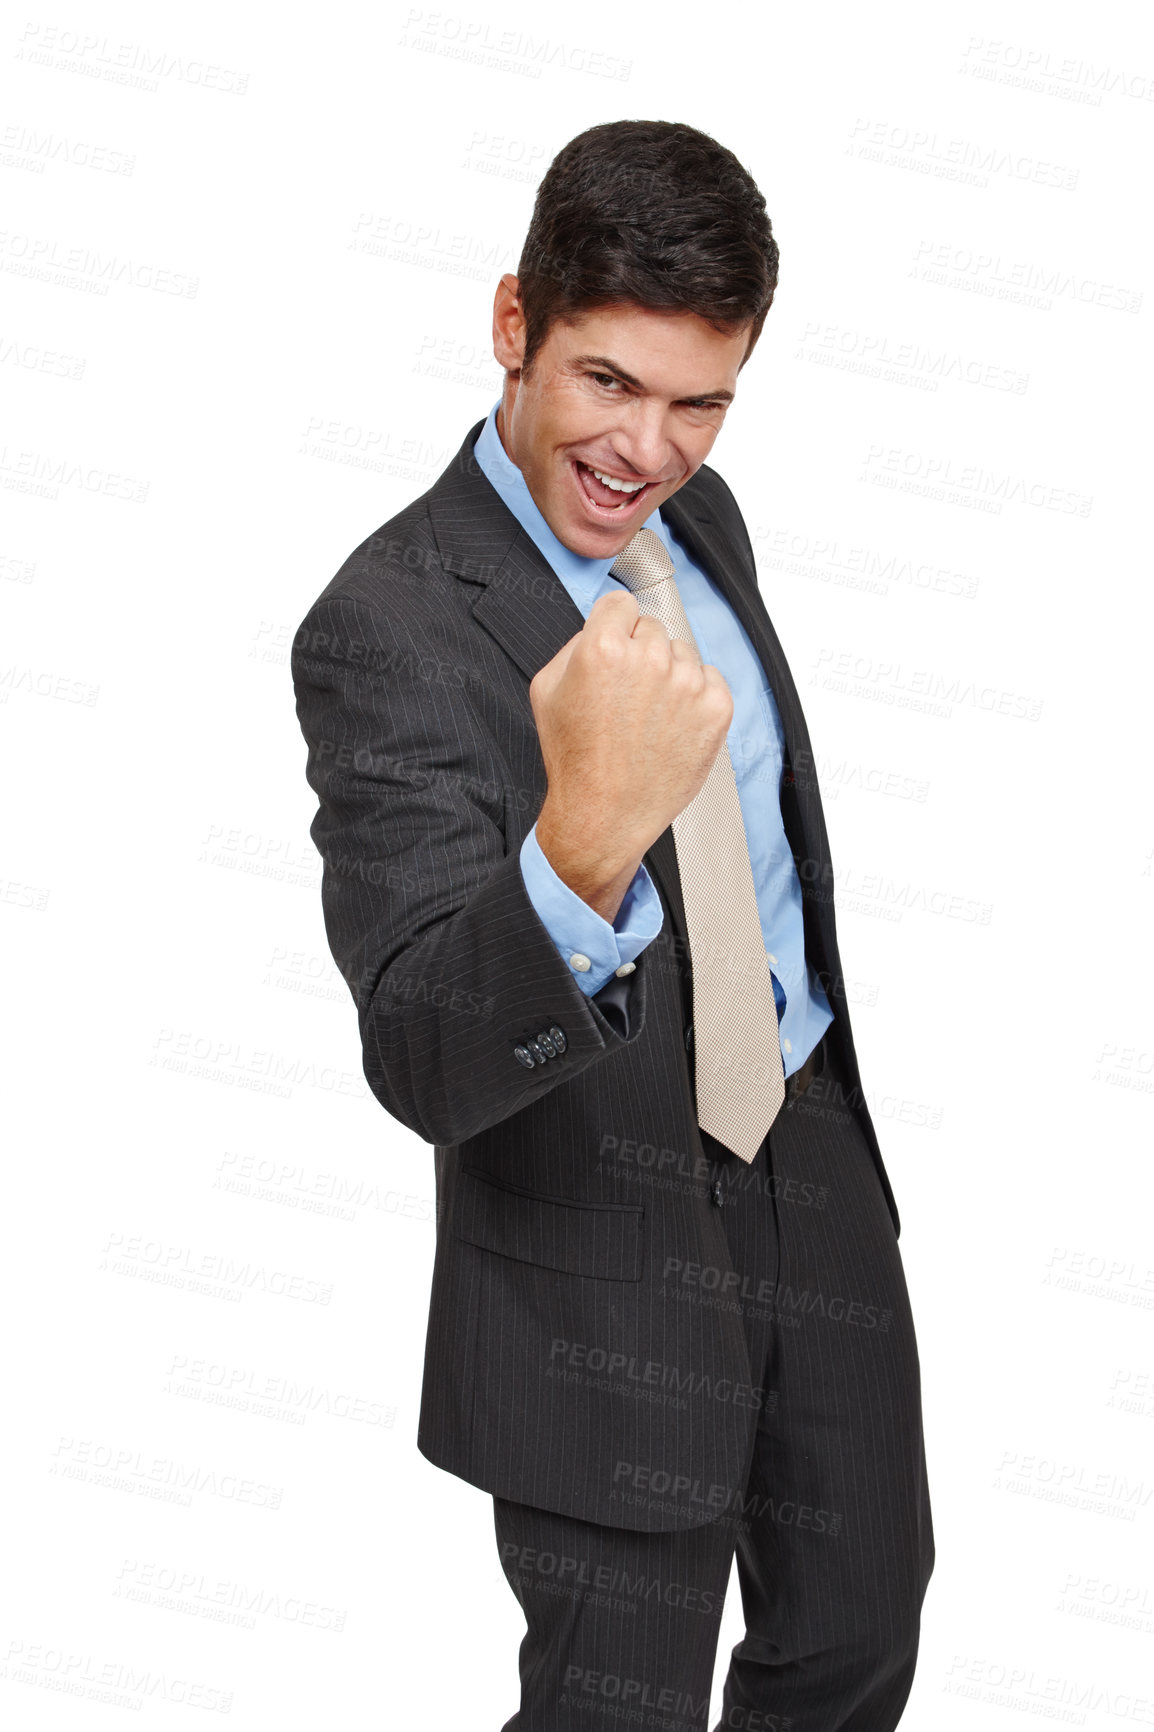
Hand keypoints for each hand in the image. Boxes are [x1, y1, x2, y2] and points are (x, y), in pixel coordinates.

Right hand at [528, 591, 732, 915]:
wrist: (605, 815)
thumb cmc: (575, 759)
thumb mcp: (546, 690)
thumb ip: (574, 644)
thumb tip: (602, 626)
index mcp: (603, 648)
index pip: (621, 604)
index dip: (613, 627)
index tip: (614, 647)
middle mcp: (649, 659)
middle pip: (652, 628)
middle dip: (640, 653)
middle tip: (626, 695)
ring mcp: (687, 684)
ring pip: (682, 653)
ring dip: (668, 675)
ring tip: (647, 717)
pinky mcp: (716, 708)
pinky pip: (710, 679)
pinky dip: (695, 697)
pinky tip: (670, 725)